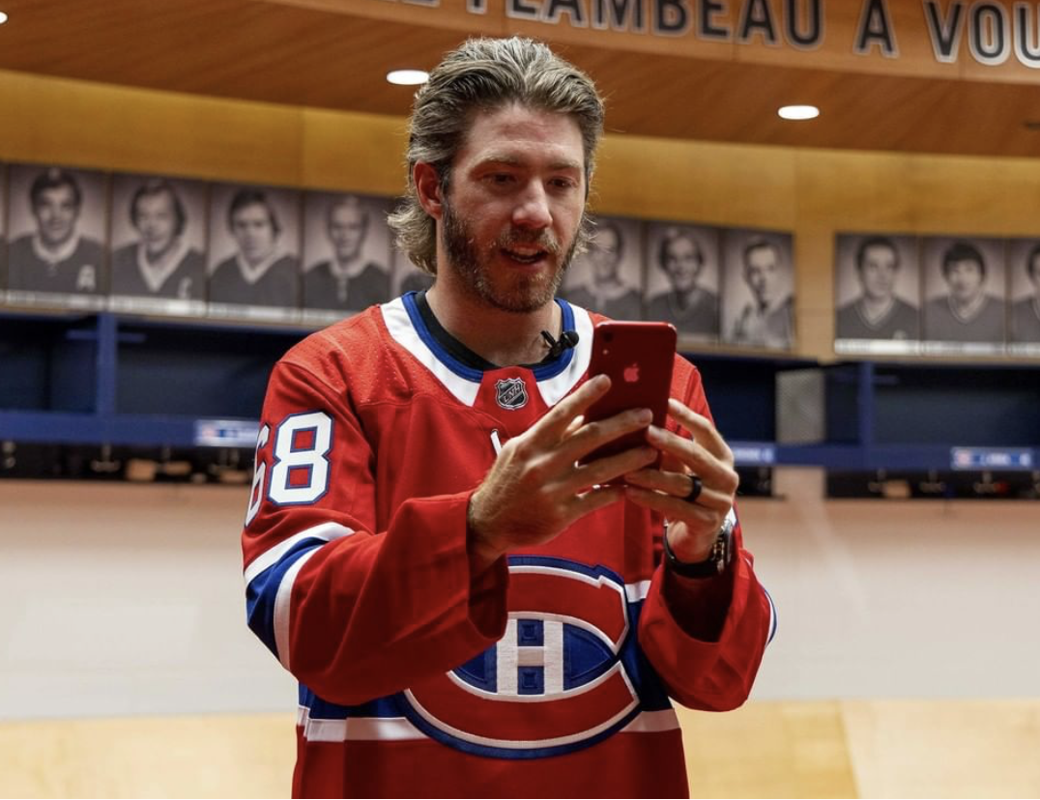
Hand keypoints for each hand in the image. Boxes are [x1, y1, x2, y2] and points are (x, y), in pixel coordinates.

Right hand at [467, 374, 658, 569]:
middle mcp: (541, 464)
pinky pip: (595, 500)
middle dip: (621, 424)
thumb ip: (549, 436)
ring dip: (628, 459)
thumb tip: (582, 417)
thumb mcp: (520, 452)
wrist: (487, 523)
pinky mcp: (560, 515)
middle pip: (589, 438)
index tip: (608, 380)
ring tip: (650, 451)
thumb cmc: (507, 481)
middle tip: (646, 415)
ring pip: (599, 471)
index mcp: (530, 444)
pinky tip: (630, 486)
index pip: (562, 414)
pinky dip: (614, 492)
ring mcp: (552, 490)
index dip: (585, 395)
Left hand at [623, 398, 737, 563]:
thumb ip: (669, 448)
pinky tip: (629, 492)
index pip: (706, 430)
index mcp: (722, 456)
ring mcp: (720, 501)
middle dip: (669, 442)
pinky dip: (650, 499)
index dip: (686, 415)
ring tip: (627, 468)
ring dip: (652, 475)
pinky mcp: (706, 522)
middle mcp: (726, 476)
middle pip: (695, 455)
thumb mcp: (681, 467)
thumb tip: (640, 419)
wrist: (696, 535)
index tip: (664, 401)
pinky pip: (674, 507)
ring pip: (681, 484)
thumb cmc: (684, 491)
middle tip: (645, 431)